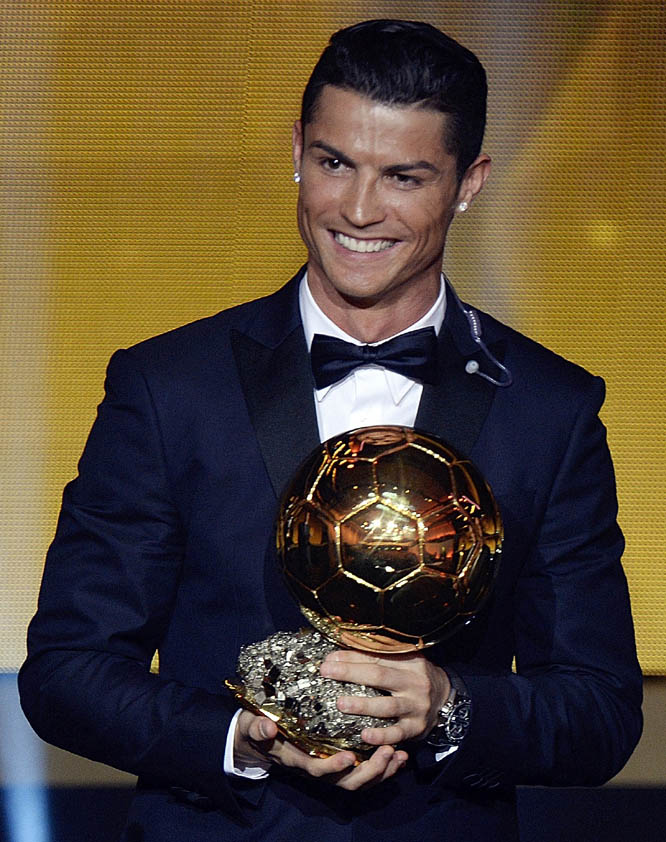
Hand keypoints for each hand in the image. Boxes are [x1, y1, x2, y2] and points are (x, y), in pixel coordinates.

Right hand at [234, 710, 407, 789]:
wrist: (261, 738)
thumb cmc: (258, 729)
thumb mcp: (252, 725)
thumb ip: (258, 728)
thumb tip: (266, 726)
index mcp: (298, 760)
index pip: (318, 770)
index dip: (334, 767)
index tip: (349, 756)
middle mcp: (317, 768)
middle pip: (347, 782)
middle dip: (370, 770)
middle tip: (387, 751)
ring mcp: (331, 768)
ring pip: (360, 780)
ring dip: (382, 770)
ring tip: (399, 754)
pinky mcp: (341, 762)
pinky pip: (365, 772)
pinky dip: (384, 767)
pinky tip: (400, 754)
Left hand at [319, 650, 450, 746]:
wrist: (445, 699)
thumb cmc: (414, 676)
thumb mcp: (403, 660)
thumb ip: (376, 656)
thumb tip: (338, 654)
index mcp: (410, 661)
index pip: (377, 656)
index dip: (352, 657)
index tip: (329, 659)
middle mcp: (414, 682)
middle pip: (380, 676)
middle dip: (351, 673)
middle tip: (327, 672)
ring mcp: (416, 707)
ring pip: (387, 707)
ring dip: (362, 705)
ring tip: (341, 703)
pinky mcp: (416, 728)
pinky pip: (397, 733)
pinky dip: (381, 736)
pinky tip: (364, 735)